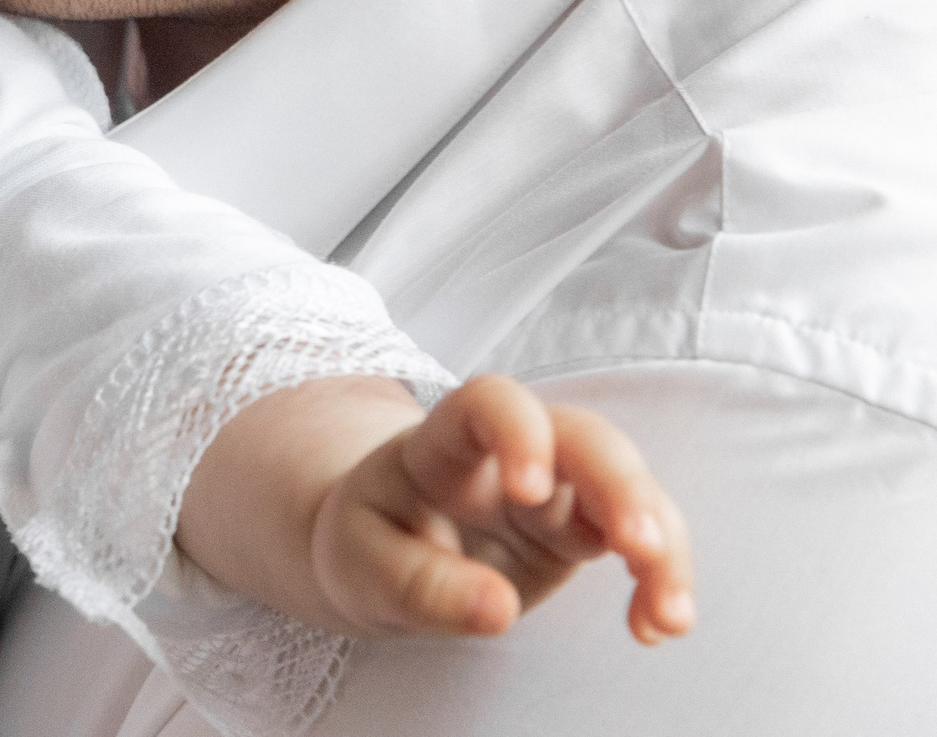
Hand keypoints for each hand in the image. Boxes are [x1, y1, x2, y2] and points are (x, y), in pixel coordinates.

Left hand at [315, 372, 694, 644]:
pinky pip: (639, 540)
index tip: (526, 493)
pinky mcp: (580, 530)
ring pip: (628, 488)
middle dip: (622, 485)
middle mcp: (511, 453)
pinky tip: (654, 628)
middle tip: (639, 548)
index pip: (490, 403)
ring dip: (662, 545)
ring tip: (669, 618)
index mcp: (443, 443)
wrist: (382, 550)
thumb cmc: (368, 541)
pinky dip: (658, 579)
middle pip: (584, 438)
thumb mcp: (363, 565)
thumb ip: (419, 586)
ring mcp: (554, 489)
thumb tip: (496, 611)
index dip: (518, 432)